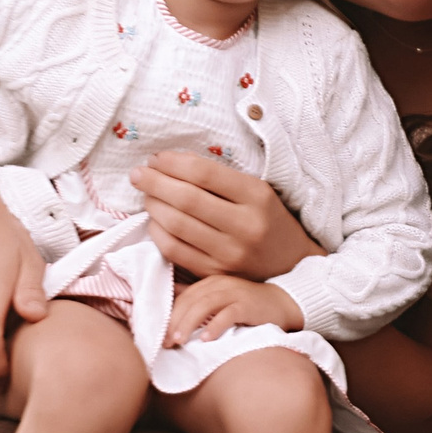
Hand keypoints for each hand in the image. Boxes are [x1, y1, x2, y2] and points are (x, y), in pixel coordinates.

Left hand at [134, 151, 323, 278]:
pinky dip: (158, 232)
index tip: (155, 158)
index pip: (205, 173)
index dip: (173, 163)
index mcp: (257, 196)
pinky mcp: (216, 274)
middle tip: (139, 174)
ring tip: (146, 195)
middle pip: (187, 199)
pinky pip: (174, 250)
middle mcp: (245, 226)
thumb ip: (220, 179)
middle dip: (154, 182)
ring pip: (177, 225)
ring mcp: (230, 254)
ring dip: (153, 206)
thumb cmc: (268, 220)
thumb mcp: (257, 192)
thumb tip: (171, 164)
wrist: (292, 265)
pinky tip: (155, 221)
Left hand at [168, 275, 304, 344]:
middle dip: (174, 322)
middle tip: (164, 342)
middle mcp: (219, 284)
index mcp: (209, 283)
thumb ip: (197, 301)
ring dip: (189, 323)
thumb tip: (168, 308)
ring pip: (205, 305)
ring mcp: (234, 292)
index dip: (167, 316)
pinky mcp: (248, 304)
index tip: (157, 335)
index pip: (182, 297)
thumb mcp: (220, 299)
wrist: (282, 302)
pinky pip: (229, 313)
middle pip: (190, 301)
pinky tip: (206, 339)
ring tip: (179, 341)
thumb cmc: (246, 305)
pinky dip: (215, 326)